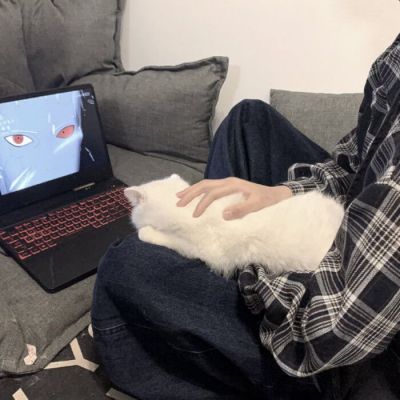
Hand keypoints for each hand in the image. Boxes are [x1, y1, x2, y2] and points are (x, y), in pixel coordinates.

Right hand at [176, 177, 292, 219]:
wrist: (277, 194)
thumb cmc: (267, 201)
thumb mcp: (257, 205)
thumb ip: (242, 209)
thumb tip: (223, 214)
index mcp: (233, 185)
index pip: (212, 193)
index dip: (202, 204)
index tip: (194, 215)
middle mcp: (228, 181)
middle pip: (204, 185)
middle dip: (190, 193)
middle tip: (178, 203)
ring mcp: (228, 183)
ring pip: (206, 184)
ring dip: (192, 190)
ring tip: (180, 197)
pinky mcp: (228, 186)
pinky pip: (210, 186)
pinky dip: (199, 190)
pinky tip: (194, 195)